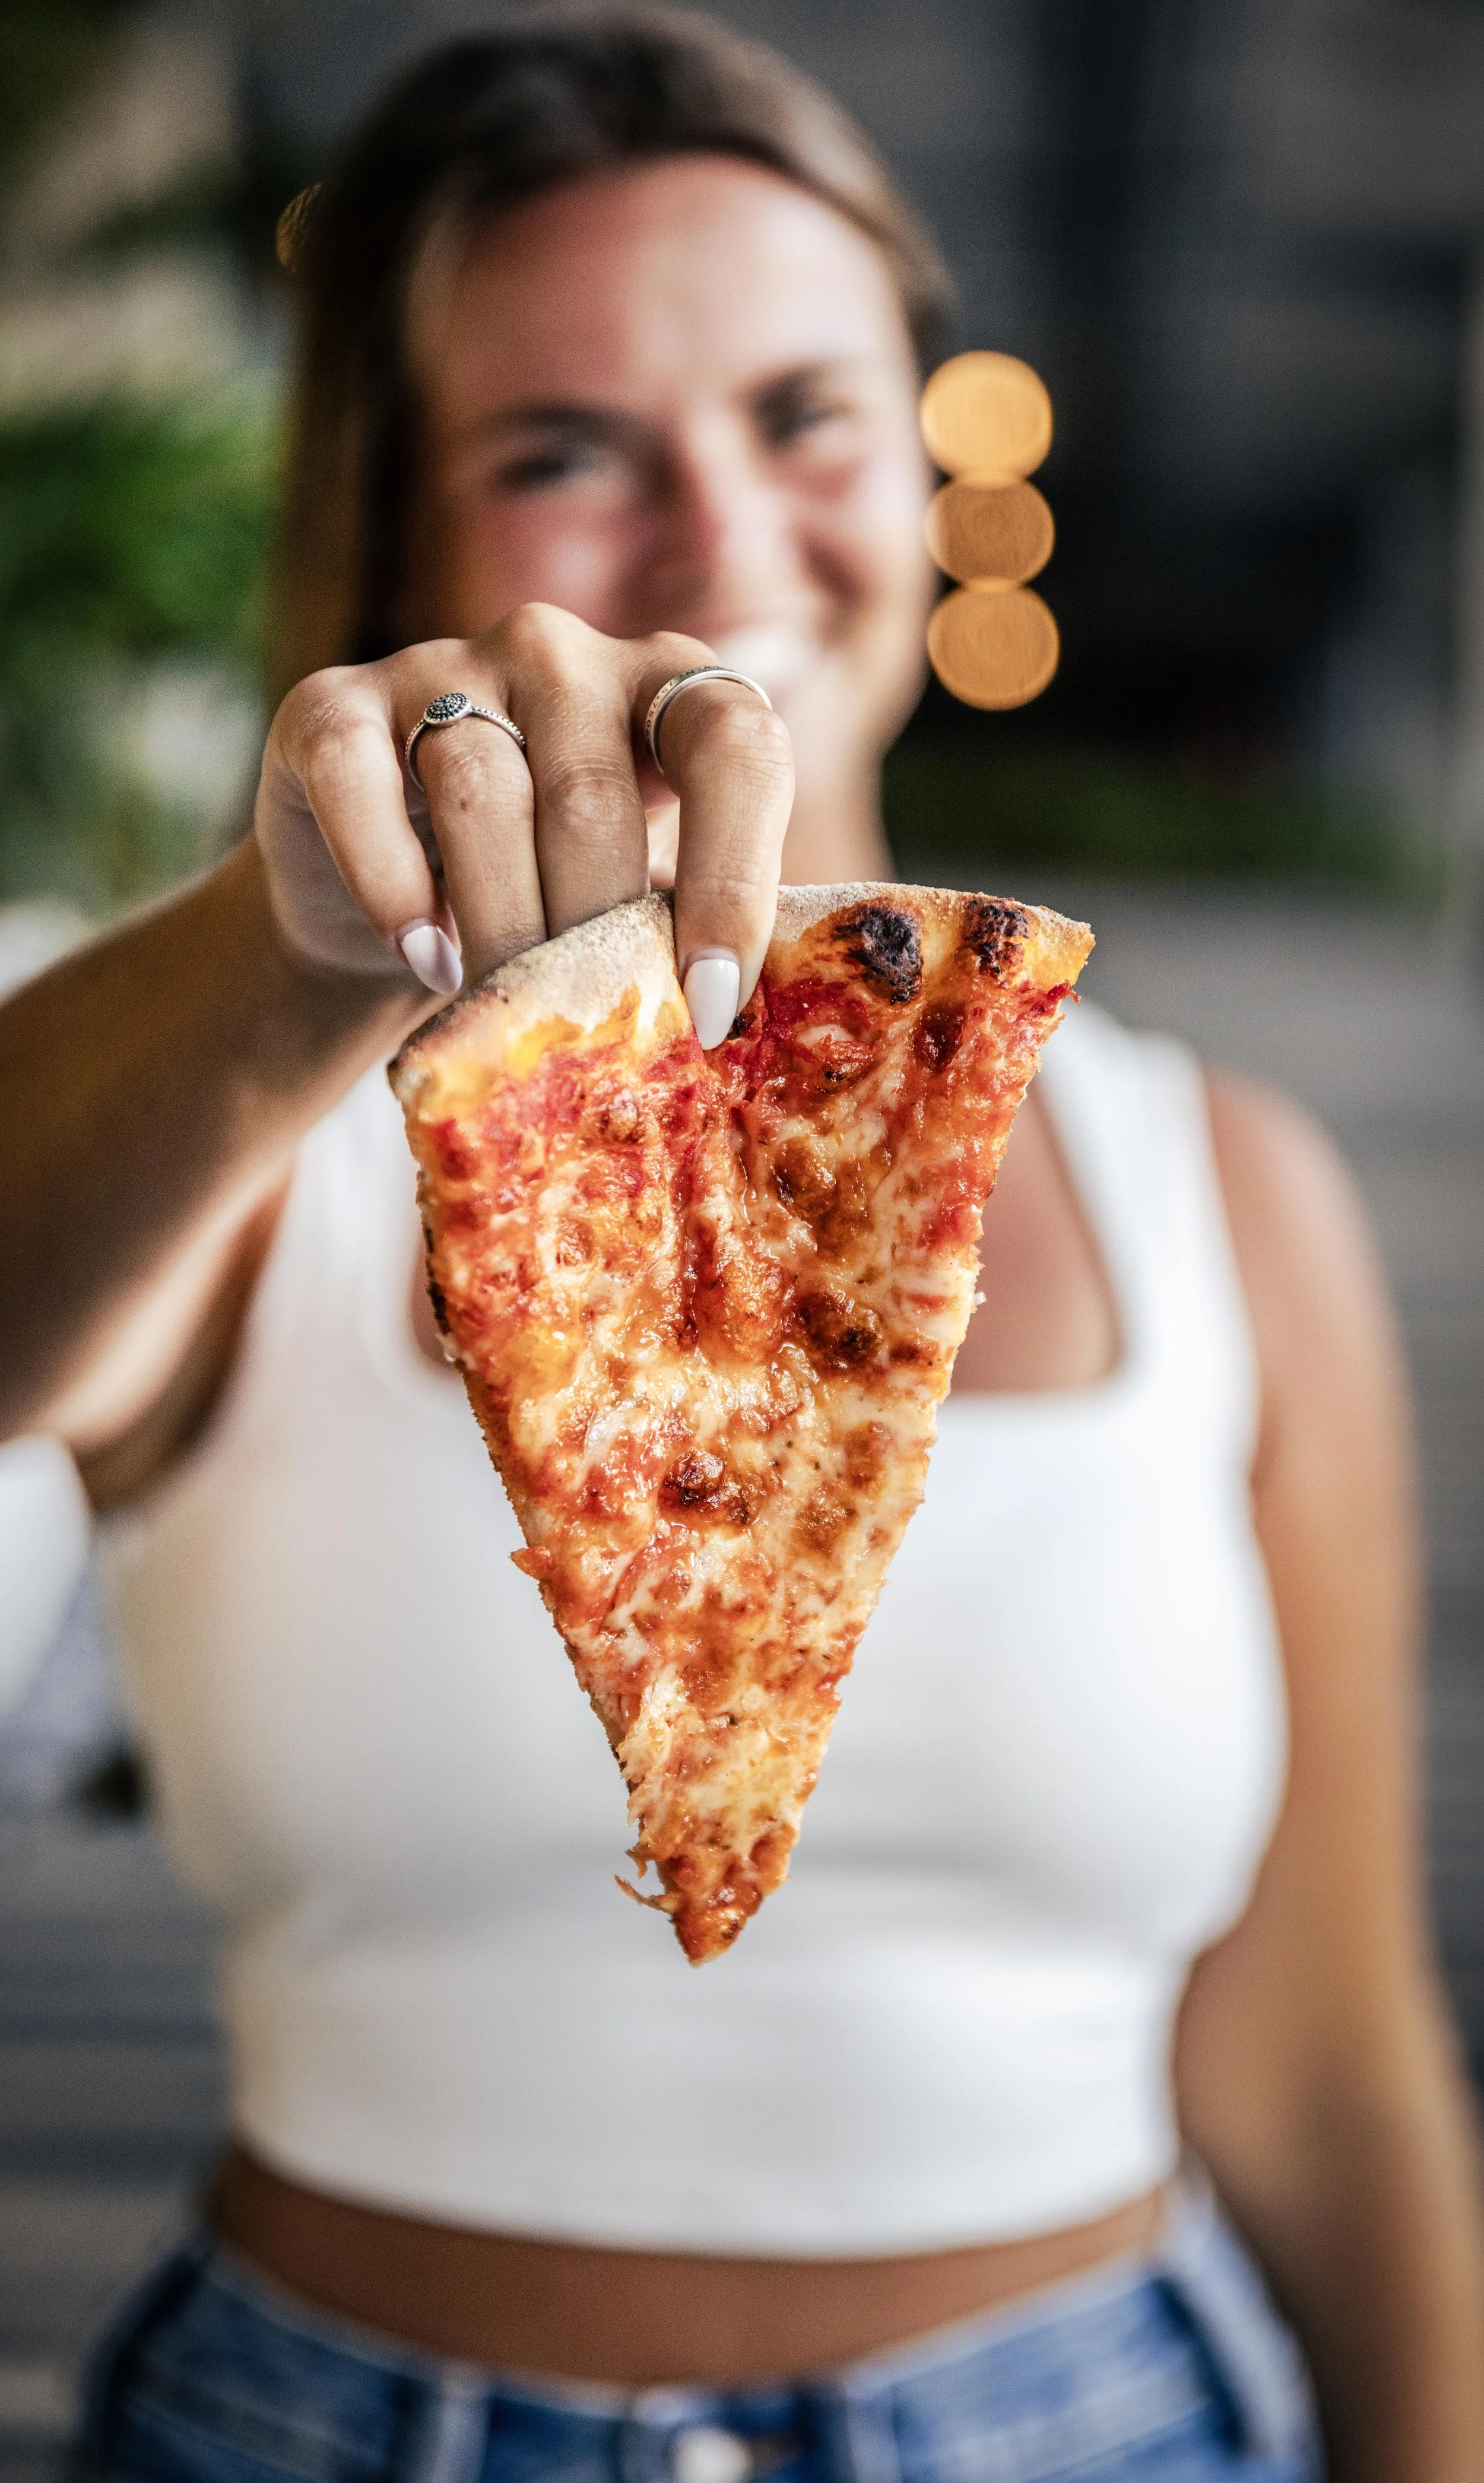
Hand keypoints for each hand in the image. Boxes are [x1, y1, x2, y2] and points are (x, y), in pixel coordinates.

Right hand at [253, 606, 793, 1042]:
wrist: (393, 911)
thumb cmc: (550, 902)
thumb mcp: (632, 904)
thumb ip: (679, 928)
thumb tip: (722, 1019)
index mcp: (669, 688)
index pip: (737, 749)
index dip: (734, 878)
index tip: (712, 1005)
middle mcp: (561, 652)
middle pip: (589, 795)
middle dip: (589, 932)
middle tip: (582, 1032)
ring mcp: (442, 663)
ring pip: (480, 791)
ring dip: (499, 924)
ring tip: (504, 1009)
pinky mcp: (334, 705)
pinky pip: (359, 784)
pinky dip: (394, 888)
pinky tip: (426, 960)